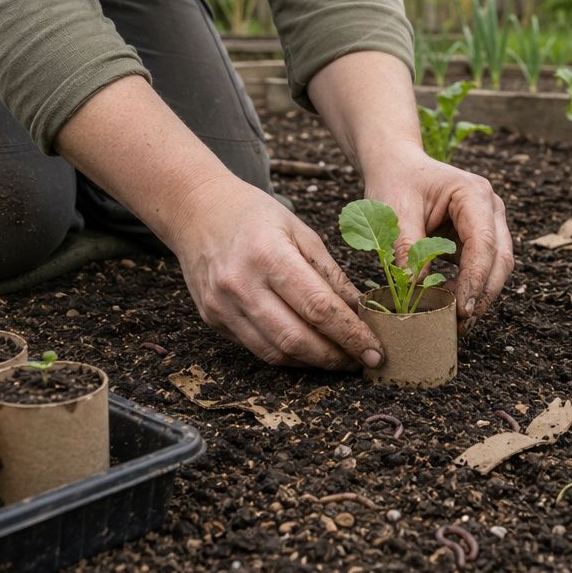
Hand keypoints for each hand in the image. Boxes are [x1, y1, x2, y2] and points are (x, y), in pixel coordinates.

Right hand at [171, 175, 383, 369]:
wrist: (196, 210)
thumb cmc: (254, 215)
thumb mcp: (301, 231)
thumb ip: (330, 274)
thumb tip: (361, 311)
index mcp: (269, 256)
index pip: (318, 308)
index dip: (351, 335)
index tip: (375, 350)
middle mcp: (242, 285)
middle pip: (297, 339)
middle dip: (336, 357)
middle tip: (363, 361)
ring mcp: (222, 306)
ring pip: (276, 353)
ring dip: (314, 363)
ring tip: (341, 359)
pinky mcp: (212, 320)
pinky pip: (257, 349)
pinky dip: (288, 355)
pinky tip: (309, 350)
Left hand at [362, 146, 514, 330]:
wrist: (395, 166)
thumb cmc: (395, 182)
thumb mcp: (394, 212)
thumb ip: (407, 248)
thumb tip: (417, 288)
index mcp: (473, 194)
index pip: (483, 243)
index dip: (476, 280)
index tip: (463, 310)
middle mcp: (490, 208)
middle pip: (500, 259)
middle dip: (483, 294)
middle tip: (461, 324)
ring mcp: (489, 223)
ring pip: (496, 267)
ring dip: (478, 295)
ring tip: (454, 322)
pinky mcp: (478, 238)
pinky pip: (481, 268)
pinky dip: (469, 289)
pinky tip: (450, 306)